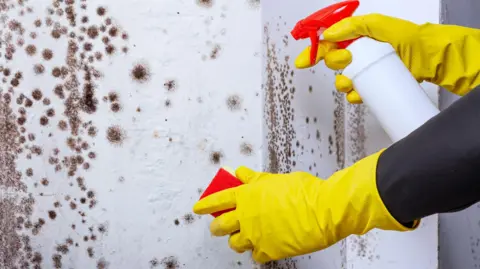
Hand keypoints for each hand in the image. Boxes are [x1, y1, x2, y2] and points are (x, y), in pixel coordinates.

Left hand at [193, 152, 413, 262]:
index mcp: (246, 195)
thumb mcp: (275, 179)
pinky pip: (255, 255)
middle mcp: (246, 216)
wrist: (324, 210)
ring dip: (236, 239)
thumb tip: (240, 173)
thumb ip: (254, 179)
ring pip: (234, 243)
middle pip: (219, 225)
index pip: (217, 200)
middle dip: (216, 226)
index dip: (205, 205)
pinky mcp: (268, 251)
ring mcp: (255, 235)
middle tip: (218, 226)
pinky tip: (264, 245)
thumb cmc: (303, 191)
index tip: (198, 208)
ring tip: (243, 236)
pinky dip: (257, 251)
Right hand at [295, 13, 479, 102]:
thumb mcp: (378, 24)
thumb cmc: (407, 38)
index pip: (326, 44)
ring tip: (356, 79)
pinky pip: (354, 95)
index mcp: (353, 38)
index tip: (304, 62)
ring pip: (341, 81)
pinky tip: (360, 93)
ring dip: (343, 82)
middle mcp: (356, 54)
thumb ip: (353, 26)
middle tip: (347, 59)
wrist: (427, 58)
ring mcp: (364, 71)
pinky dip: (354, 96)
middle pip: (331, 63)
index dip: (312, 53)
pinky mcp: (371, 86)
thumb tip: (330, 35)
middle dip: (335, 63)